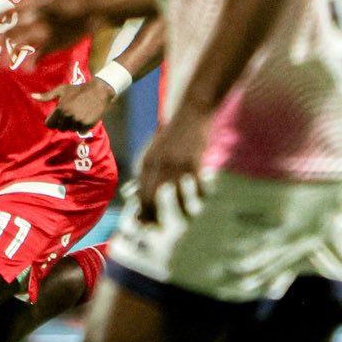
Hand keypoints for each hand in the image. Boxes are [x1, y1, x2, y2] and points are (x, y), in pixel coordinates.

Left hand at [3, 0, 94, 58]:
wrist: (90, 10)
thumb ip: (34, 2)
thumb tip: (23, 8)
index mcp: (32, 5)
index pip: (8, 12)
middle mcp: (32, 19)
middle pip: (9, 33)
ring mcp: (41, 33)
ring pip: (18, 47)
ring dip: (9, 56)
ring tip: (2, 63)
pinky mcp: (51, 44)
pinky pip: (36, 57)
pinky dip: (31, 64)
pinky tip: (28, 68)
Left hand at [36, 78, 115, 132]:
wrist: (99, 91)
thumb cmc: (79, 89)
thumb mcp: (62, 90)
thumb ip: (47, 96)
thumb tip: (32, 96)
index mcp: (60, 109)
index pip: (50, 124)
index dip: (52, 121)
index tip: (57, 118)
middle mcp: (68, 117)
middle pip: (60, 128)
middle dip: (63, 123)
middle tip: (69, 115)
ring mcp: (78, 122)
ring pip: (70, 130)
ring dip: (72, 125)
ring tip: (77, 115)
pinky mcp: (87, 125)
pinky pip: (80, 131)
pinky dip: (81, 127)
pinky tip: (84, 118)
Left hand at [135, 109, 208, 225]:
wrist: (191, 113)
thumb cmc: (172, 135)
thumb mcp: (154, 150)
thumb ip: (147, 170)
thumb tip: (138, 192)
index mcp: (147, 163)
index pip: (142, 194)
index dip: (143, 213)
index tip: (145, 225)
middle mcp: (159, 166)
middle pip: (155, 199)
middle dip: (158, 217)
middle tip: (163, 228)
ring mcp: (177, 165)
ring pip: (177, 197)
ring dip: (182, 209)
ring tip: (186, 216)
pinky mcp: (194, 162)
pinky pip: (197, 187)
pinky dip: (201, 194)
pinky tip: (203, 195)